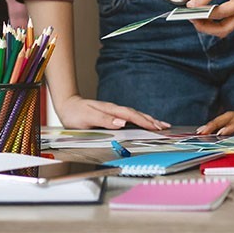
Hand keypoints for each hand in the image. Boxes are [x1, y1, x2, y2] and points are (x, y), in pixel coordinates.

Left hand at [52, 95, 168, 130]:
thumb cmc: (76, 114)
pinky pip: (130, 117)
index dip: (145, 122)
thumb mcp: (88, 118)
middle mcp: (114, 109)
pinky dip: (140, 119)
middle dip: (152, 120)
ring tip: (161, 125)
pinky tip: (144, 122)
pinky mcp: (112, 114)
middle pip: (137, 114)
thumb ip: (105, 120)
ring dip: (149, 119)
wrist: (67, 106)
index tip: (156, 127)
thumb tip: (122, 122)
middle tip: (166, 127)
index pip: (131, 116)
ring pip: (135, 115)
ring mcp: (114, 111)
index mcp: (111, 110)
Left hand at [188, 0, 233, 36]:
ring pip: (224, 29)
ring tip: (195, 16)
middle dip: (206, 27)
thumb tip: (192, 5)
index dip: (203, 14)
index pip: (220, 14)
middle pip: (223, 30)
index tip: (190, 11)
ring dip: (209, 27)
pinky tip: (203, 15)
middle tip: (191, 18)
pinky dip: (213, 22)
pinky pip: (225, 23)